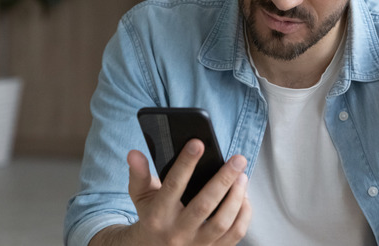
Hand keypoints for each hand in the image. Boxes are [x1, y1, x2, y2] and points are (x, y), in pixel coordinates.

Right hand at [126, 140, 251, 244]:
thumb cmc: (151, 216)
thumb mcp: (140, 196)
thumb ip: (138, 174)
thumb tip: (134, 153)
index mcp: (157, 216)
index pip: (173, 186)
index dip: (186, 163)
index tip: (198, 143)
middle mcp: (177, 232)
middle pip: (204, 205)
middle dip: (224, 179)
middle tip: (238, 159)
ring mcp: (196, 245)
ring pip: (222, 222)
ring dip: (236, 197)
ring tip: (242, 176)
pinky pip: (235, 234)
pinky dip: (243, 214)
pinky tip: (244, 197)